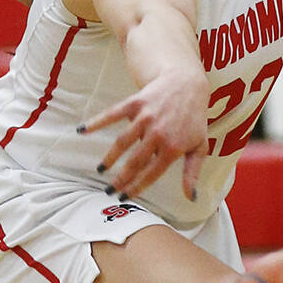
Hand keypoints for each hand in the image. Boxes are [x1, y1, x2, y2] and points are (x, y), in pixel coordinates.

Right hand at [79, 69, 208, 200]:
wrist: (188, 85)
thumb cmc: (194, 118)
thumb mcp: (199, 147)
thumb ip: (192, 173)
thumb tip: (191, 198)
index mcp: (172, 148)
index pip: (150, 174)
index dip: (135, 188)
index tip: (124, 197)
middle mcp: (157, 134)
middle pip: (133, 162)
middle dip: (120, 178)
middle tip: (109, 190)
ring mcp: (145, 118)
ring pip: (122, 142)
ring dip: (110, 158)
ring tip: (101, 169)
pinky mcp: (135, 103)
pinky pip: (112, 115)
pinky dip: (96, 122)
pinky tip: (82, 130)